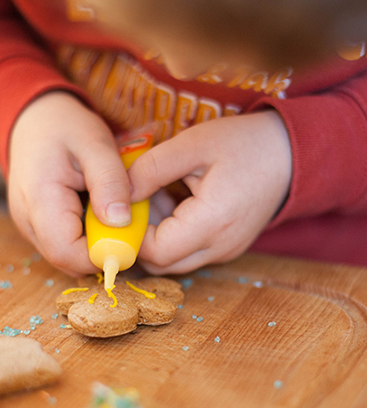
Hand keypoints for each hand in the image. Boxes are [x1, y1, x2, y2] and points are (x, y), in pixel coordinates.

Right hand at [8, 91, 130, 276]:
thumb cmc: (65, 126)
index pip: (67, 253)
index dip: (103, 252)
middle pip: (68, 261)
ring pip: (69, 257)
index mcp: (38, 200)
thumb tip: (121, 223)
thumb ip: (109, 181)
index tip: (129, 233)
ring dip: (97, 242)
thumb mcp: (95, 142)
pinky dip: (88, 236)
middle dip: (103, 248)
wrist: (34, 120)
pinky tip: (96, 211)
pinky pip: (67, 246)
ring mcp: (30, 228)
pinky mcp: (38, 228)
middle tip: (124, 218)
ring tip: (109, 209)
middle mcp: (28, 222)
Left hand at [128, 110, 291, 273]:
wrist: (291, 153)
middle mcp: (220, 248)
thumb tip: (117, 198)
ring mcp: (225, 252)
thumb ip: (149, 170)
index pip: (155, 252)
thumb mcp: (191, 145)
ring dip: (156, 235)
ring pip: (173, 260)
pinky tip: (176, 201)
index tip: (120, 207)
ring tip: (160, 195)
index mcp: (212, 223)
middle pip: (161, 264)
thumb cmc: (243, 143)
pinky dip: (173, 234)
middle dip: (140, 237)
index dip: (130, 235)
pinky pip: (189, 252)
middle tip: (138, 200)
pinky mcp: (227, 248)